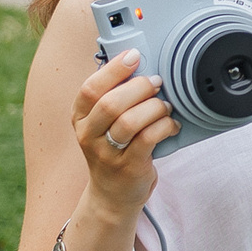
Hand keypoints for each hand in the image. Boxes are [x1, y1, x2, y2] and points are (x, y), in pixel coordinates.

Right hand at [70, 50, 178, 218]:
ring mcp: (107, 154)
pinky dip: (164, 126)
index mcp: (80, 118)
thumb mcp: (104, 124)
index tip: (134, 56)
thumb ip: (115, 97)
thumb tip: (140, 64)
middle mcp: (88, 135)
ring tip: (165, 106)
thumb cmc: (114, 150)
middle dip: (139, 87)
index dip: (113, 69)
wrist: (113, 194)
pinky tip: (171, 124)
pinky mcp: (128, 167)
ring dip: (154, 107)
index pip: (90, 89)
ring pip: (130, 122)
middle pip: (110, 103)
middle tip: (156, 83)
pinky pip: (148, 139)